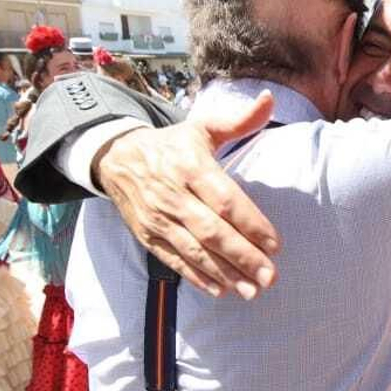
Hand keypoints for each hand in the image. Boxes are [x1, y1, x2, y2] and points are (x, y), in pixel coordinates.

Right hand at [92, 91, 280, 298]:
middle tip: (270, 276)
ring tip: (251, 290)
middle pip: (212, 231)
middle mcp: (173, 195)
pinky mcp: (148, 235)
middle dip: (243, 257)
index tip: (274, 244)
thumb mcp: (202, 127)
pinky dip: (196, 277)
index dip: (250, 224)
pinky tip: (220, 288)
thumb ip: (239, 120)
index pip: (225, 200)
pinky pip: (174, 260)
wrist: (116, 158)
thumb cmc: (170, 145)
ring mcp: (159, 218)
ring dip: (224, 273)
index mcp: (191, 166)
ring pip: (194, 251)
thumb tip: (269, 99)